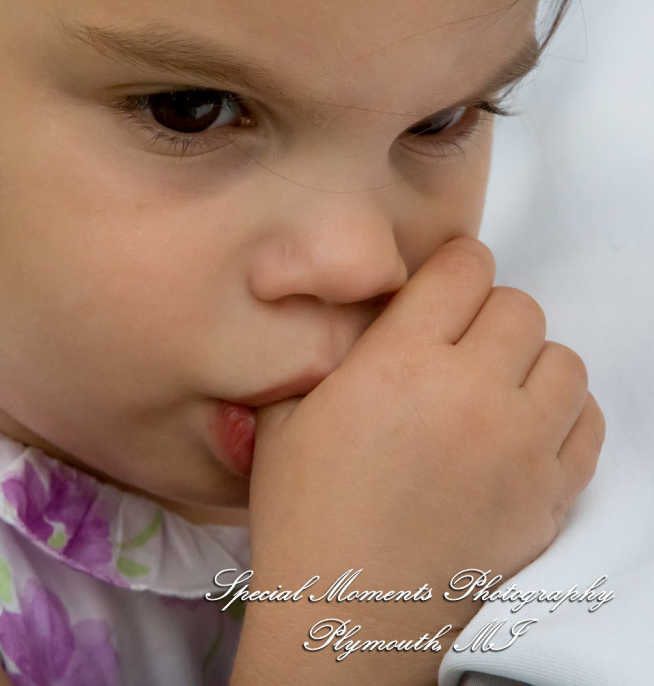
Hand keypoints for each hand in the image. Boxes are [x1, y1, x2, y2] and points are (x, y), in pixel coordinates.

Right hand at [231, 237, 603, 683]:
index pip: (464, 269)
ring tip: (492, 386)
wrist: (350, 608)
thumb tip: (363, 317)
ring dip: (529, 361)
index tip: (440, 287)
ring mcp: (520, 446)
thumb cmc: (305, 509)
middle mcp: (470, 393)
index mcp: (398, 362)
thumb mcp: (288, 412)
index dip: (453, 267)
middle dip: (488, 312)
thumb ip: (329, 351)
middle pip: (520, 307)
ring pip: (563, 359)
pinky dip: (563, 413)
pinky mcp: (550, 494)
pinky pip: (588, 422)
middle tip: (458, 343)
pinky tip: (521, 429)